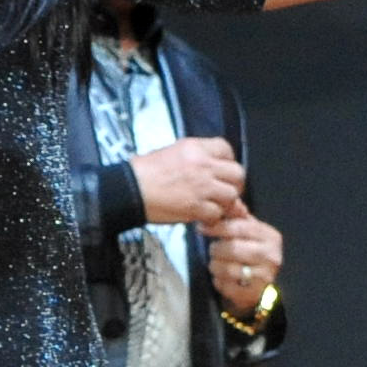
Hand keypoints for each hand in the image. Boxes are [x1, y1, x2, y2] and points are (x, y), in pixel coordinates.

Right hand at [131, 136, 246, 227]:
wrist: (129, 189)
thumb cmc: (144, 172)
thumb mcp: (172, 153)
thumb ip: (197, 160)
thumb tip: (214, 170)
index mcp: (195, 148)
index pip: (226, 149)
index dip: (227, 162)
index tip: (222, 171)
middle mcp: (202, 165)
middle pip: (237, 173)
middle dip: (233, 184)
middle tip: (224, 191)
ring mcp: (201, 186)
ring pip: (231, 195)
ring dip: (224, 203)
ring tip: (212, 205)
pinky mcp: (196, 206)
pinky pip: (217, 213)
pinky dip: (212, 218)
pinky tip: (202, 217)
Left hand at [207, 208, 285, 313]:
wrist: (260, 291)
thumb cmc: (249, 257)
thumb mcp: (248, 236)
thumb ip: (237, 220)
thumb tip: (223, 202)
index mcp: (271, 237)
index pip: (240, 227)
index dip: (218, 226)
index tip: (202, 227)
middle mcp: (272, 256)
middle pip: (231, 248)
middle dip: (216, 249)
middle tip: (213, 251)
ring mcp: (265, 277)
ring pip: (226, 268)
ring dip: (215, 267)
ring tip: (217, 265)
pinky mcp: (254, 294)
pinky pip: (226, 286)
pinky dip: (219, 282)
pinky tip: (222, 280)